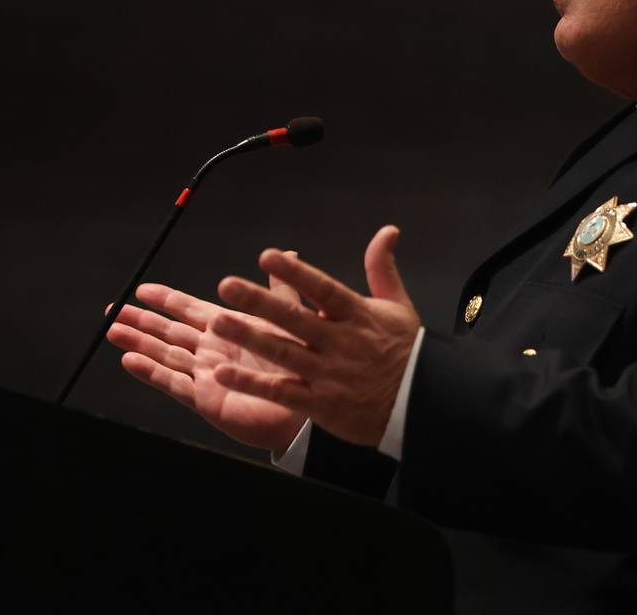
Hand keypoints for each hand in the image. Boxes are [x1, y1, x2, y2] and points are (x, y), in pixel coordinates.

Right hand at [105, 275, 309, 455]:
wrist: (307, 406)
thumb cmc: (301, 365)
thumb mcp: (288, 320)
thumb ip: (280, 291)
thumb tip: (286, 254)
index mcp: (229, 328)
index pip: (189, 309)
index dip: (165, 299)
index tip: (141, 288)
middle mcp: (212, 349)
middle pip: (167, 331)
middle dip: (140, 320)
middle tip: (111, 309)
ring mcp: (205, 374)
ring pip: (164, 354)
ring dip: (137, 342)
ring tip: (112, 330)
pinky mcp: (205, 398)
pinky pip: (172, 381)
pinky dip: (150, 371)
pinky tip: (129, 361)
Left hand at [208, 225, 421, 447]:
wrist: (419, 406)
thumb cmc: (405, 352)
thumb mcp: (398, 306)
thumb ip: (383, 268)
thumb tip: (388, 231)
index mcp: (358, 316)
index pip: (323, 289)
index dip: (296, 273)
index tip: (268, 256)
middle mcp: (340, 343)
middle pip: (295, 318)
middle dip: (259, 301)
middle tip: (227, 285)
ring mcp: (329, 374)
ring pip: (283, 353)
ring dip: (249, 337)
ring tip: (218, 322)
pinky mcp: (321, 404)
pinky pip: (281, 392)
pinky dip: (252, 384)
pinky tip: (224, 373)